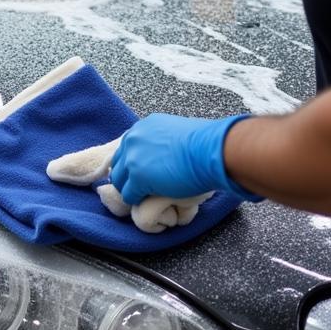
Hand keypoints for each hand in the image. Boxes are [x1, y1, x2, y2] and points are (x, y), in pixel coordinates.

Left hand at [110, 113, 258, 204]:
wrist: (212, 150)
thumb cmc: (206, 143)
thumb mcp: (176, 133)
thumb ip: (162, 142)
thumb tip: (163, 154)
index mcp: (142, 127)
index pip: (126, 148)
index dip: (132, 163)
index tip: (140, 172)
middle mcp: (132, 139)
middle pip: (118, 164)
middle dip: (127, 176)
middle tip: (140, 187)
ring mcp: (132, 159)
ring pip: (119, 181)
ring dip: (130, 189)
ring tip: (144, 196)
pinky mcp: (137, 178)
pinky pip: (128, 195)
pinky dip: (136, 200)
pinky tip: (148, 201)